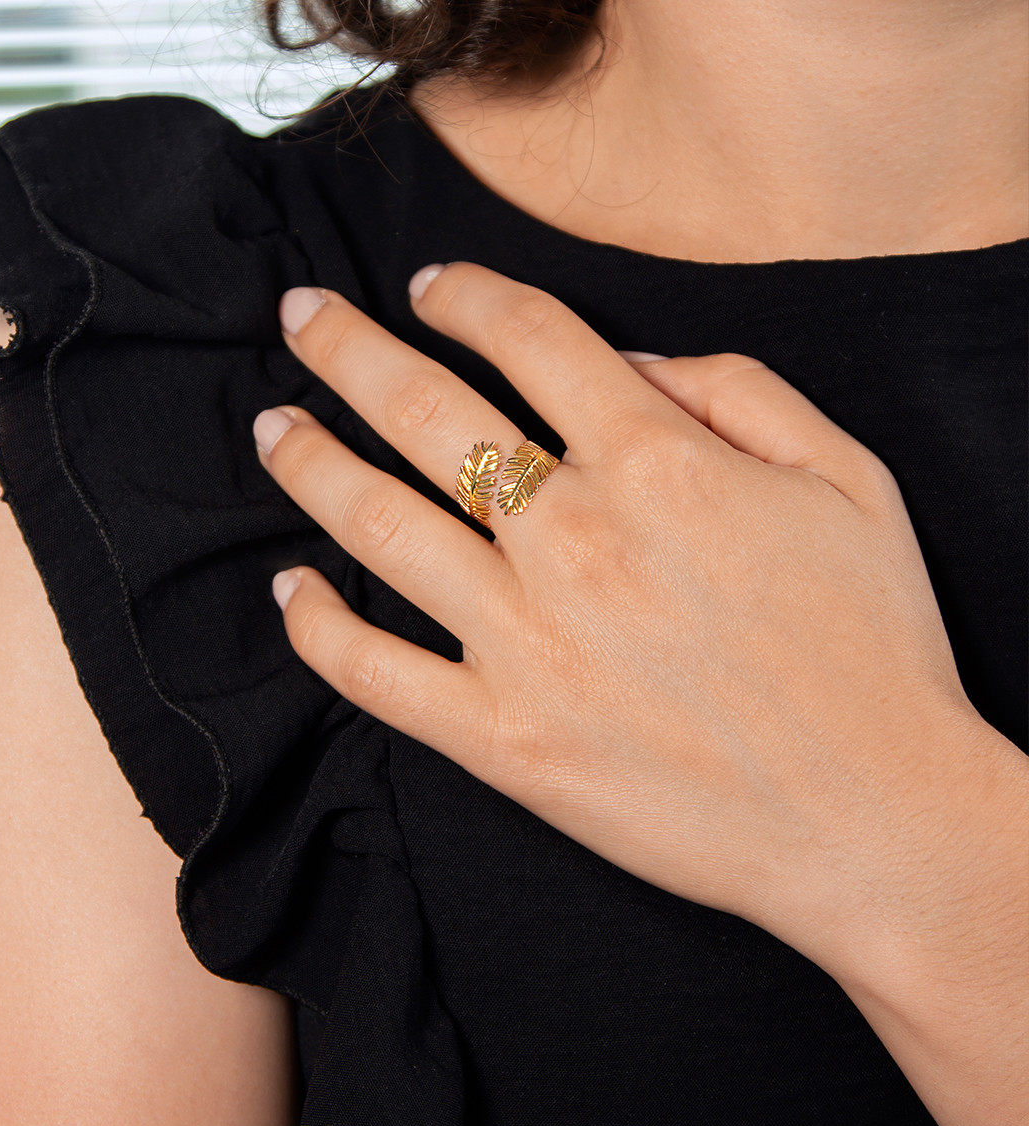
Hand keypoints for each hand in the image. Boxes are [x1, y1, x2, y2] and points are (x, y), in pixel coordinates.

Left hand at [255, 259, 1027, 1125]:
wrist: (872, 819)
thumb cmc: (873, 649)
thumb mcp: (847, 479)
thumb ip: (737, 391)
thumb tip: (629, 362)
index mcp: (657, 462)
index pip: (529, 335)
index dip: (467, 293)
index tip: (430, 287)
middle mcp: (573, 536)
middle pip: (425, 407)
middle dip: (347, 347)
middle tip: (300, 315)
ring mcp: (525, 641)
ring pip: (378, 522)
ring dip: (309, 462)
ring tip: (272, 426)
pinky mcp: (500, 738)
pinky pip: (375, 672)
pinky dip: (317, 626)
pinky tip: (290, 587)